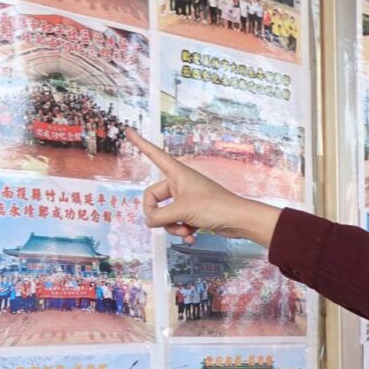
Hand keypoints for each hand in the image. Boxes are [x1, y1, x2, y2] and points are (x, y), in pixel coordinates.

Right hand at [127, 130, 279, 245]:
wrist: (239, 220)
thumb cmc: (215, 207)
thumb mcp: (182, 211)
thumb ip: (159, 217)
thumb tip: (148, 221)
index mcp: (176, 172)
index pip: (154, 154)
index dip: (141, 143)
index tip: (129, 130)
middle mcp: (179, 183)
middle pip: (153, 198)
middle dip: (159, 216)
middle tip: (166, 224)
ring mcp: (185, 198)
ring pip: (165, 214)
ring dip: (172, 226)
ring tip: (186, 230)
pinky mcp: (192, 211)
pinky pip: (177, 221)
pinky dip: (182, 230)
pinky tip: (192, 237)